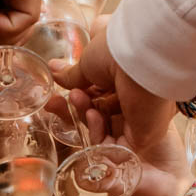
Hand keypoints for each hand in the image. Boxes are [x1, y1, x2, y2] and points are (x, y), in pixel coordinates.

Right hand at [59, 33, 177, 166]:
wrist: (141, 61)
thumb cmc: (119, 50)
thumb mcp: (89, 60)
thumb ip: (73, 74)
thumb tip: (54, 70)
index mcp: (125, 76)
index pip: (99, 92)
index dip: (80, 93)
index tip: (64, 90)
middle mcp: (135, 97)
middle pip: (100, 111)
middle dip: (78, 106)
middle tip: (64, 97)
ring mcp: (139, 117)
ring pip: (105, 127)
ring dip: (85, 115)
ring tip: (76, 99)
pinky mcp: (142, 137)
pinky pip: (114, 146)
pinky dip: (98, 133)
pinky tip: (92, 115)